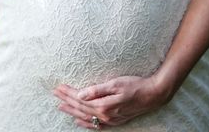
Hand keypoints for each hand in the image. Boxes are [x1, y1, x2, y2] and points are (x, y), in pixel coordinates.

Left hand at [52, 75, 168, 128]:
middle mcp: (105, 115)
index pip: (80, 98)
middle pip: (80, 108)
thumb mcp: (116, 84)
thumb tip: (80, 94)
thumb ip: (97, 90)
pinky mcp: (114, 121)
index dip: (68, 93)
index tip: (59, 87)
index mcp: (103, 105)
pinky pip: (96, 125)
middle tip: (55, 94)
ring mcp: (110, 120)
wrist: (153, 95)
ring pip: (85, 116)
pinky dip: (85, 123)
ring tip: (61, 106)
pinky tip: (78, 120)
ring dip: (72, 111)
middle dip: (67, 100)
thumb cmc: (135, 86)